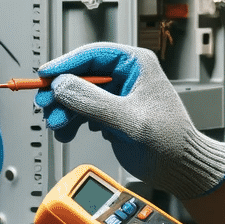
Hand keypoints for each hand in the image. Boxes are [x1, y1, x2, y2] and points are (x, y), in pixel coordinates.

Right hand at [34, 44, 224, 199]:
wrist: (180, 168)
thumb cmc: (170, 142)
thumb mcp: (130, 121)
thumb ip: (95, 102)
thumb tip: (63, 85)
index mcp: (136, 64)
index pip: (93, 55)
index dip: (65, 64)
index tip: (44, 76)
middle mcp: (125, 75)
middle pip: (81, 74)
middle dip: (61, 93)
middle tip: (45, 106)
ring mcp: (117, 94)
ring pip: (78, 94)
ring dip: (63, 109)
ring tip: (56, 126)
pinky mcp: (112, 112)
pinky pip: (83, 110)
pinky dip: (71, 121)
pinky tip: (68, 132)